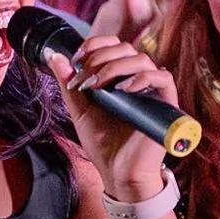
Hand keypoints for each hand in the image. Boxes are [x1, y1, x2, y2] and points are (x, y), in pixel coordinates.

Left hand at [48, 37, 178, 199]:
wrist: (118, 174)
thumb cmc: (103, 145)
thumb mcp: (80, 111)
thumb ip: (69, 85)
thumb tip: (53, 56)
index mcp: (119, 78)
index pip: (113, 45)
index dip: (96, 44)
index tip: (78, 58)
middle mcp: (137, 80)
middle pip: (125, 48)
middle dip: (100, 58)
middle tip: (85, 81)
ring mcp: (152, 91)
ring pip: (141, 59)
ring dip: (115, 67)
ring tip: (99, 87)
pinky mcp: (166, 103)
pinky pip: (162, 77)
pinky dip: (142, 78)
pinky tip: (123, 90)